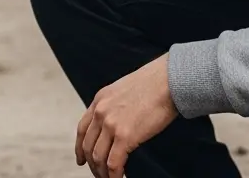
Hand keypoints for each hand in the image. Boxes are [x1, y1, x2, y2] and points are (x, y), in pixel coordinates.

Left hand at [76, 55, 178, 177]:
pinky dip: (114, 176)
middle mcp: (100, 112)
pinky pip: (113, 163)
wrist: (168, 80)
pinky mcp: (125, 136)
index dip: (79, 148)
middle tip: (99, 175)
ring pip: (98, 158)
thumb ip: (115, 106)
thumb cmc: (155, 84)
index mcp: (99, 100)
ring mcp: (111, 124)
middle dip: (92, 165)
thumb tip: (118, 124)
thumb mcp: (124, 90)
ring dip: (102, 173)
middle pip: (88, 146)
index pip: (82, 130)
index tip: (81, 160)